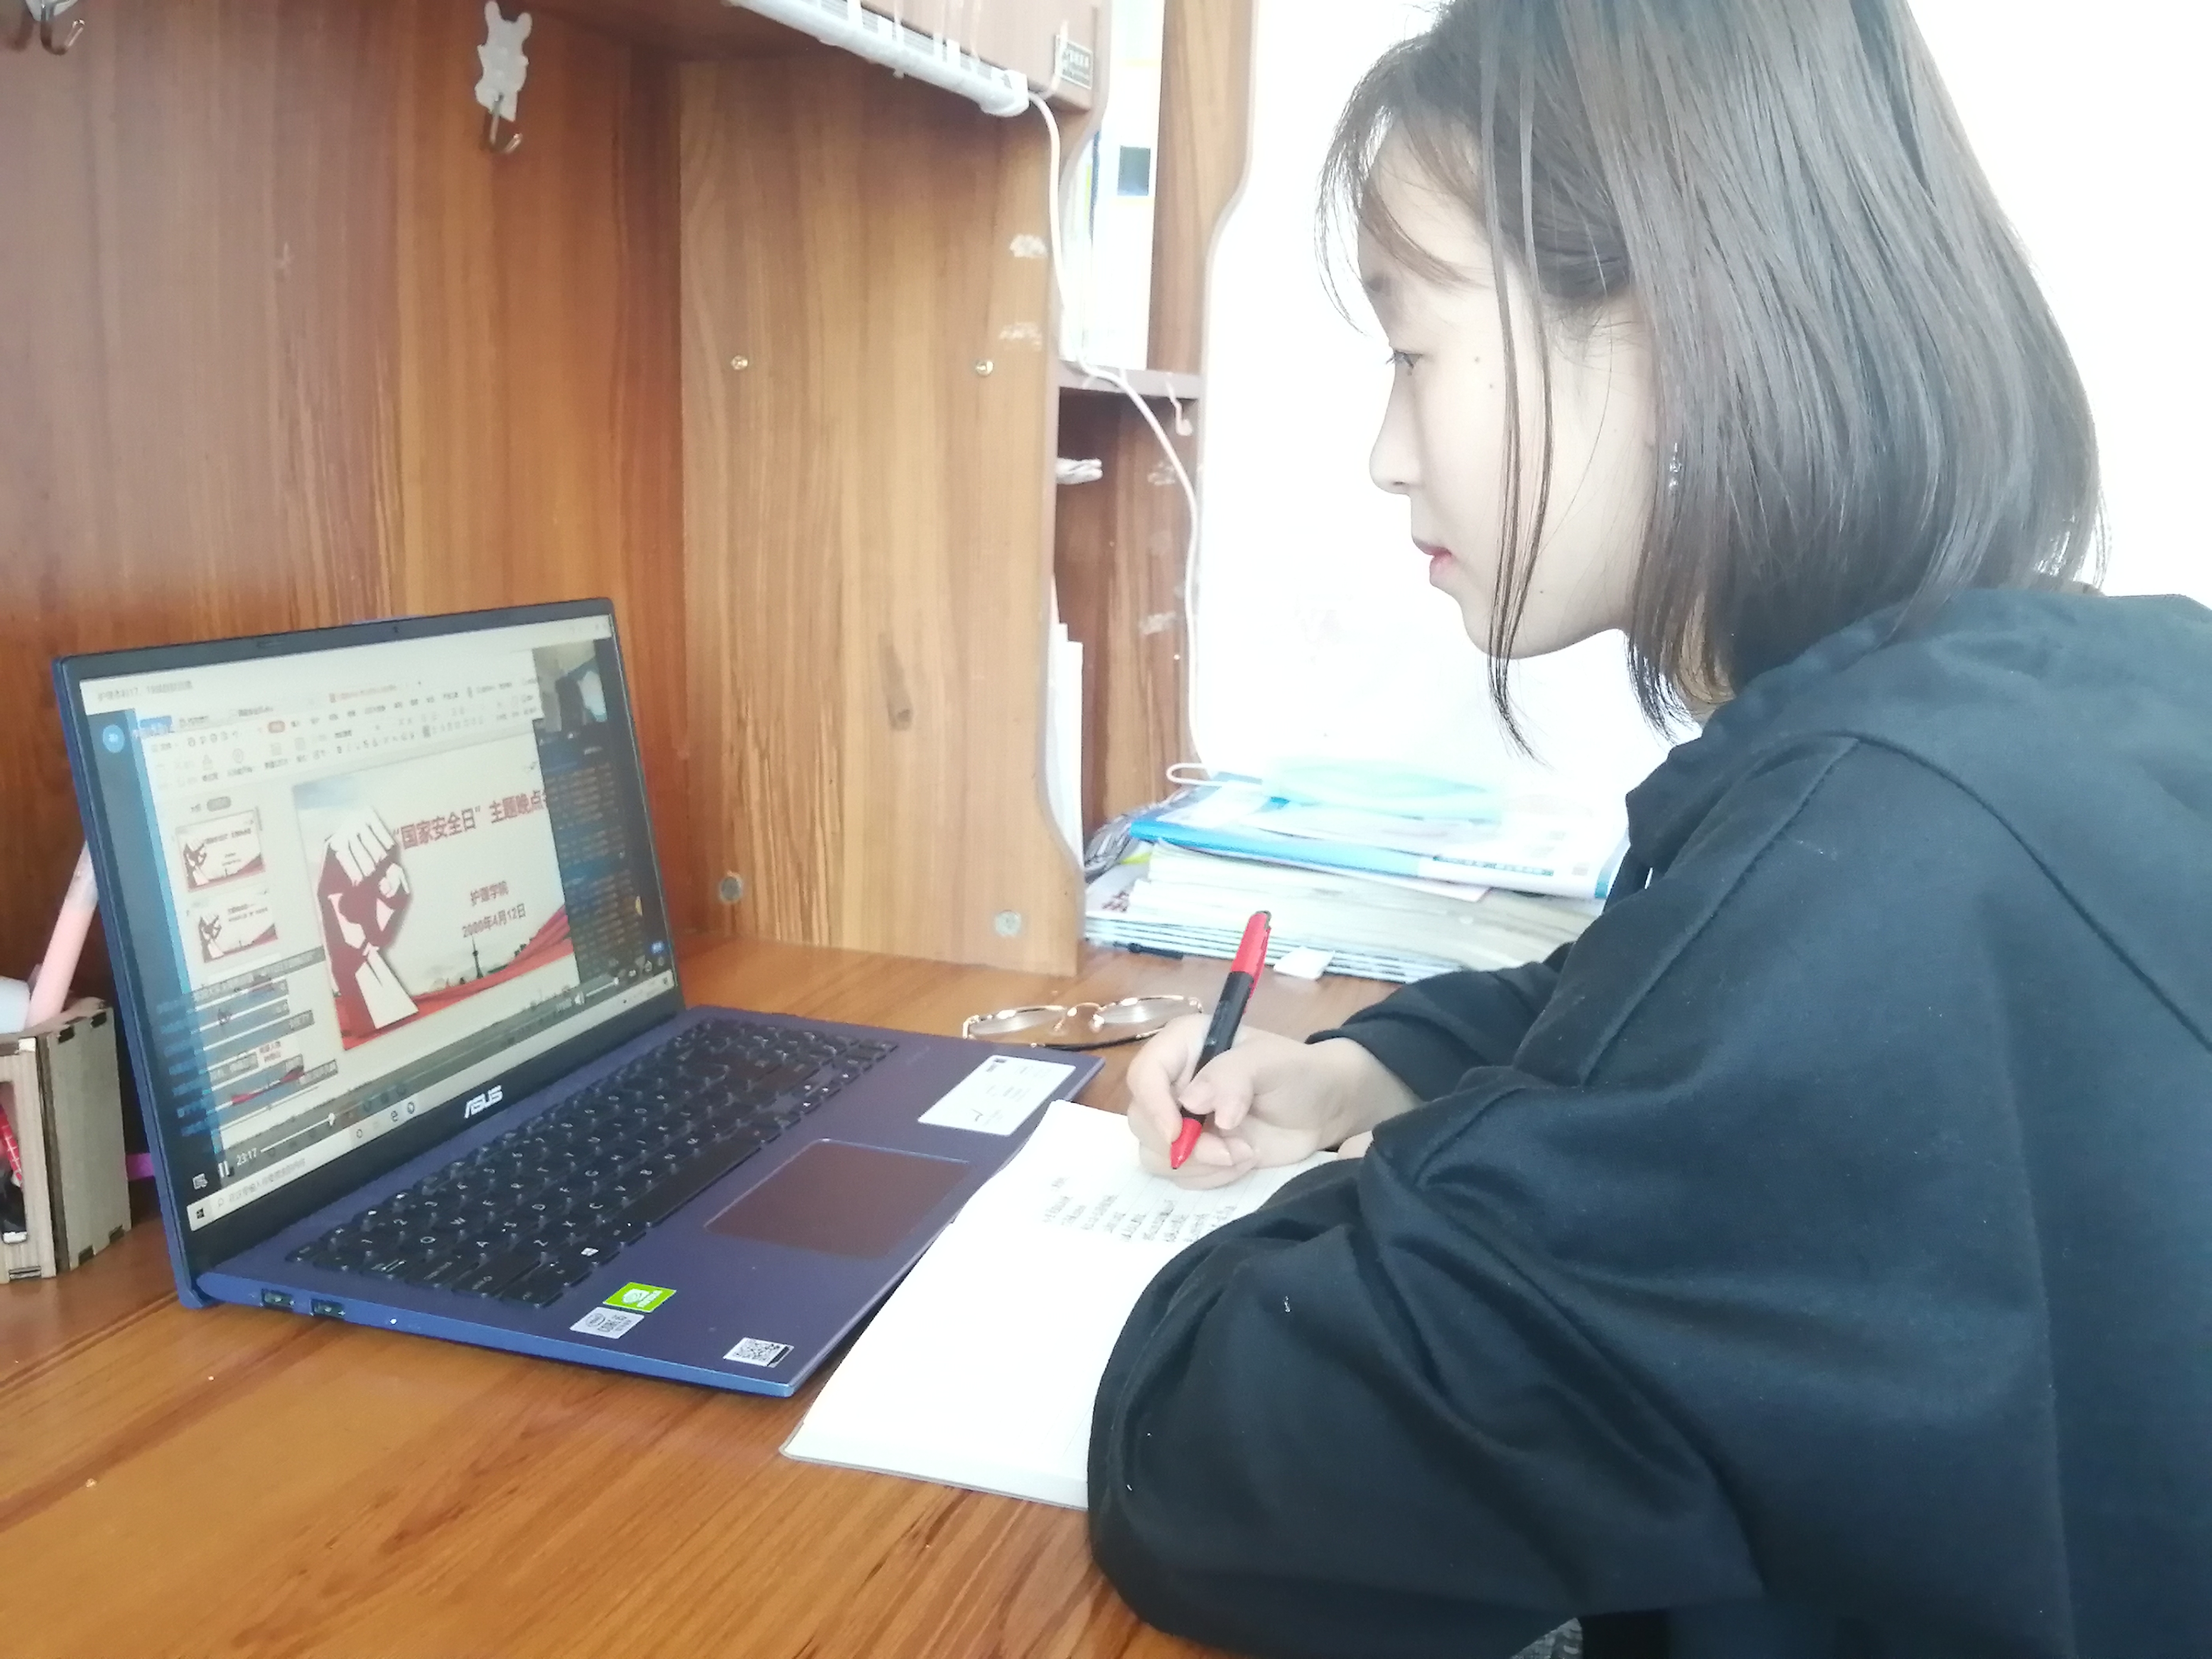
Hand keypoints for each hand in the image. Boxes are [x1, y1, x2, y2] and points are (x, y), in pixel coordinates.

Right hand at [1125, 1017, 1418, 1188]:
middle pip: (1142, 1121)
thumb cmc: (1298, 1073)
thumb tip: (1193, 1104)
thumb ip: (1232, 1076)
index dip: (1154, 1106)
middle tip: (1232, 1151)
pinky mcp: (1193, 1151)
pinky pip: (1178, 1175)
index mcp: (1184, 1045)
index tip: (1178, 1135)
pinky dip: (1209, 1176)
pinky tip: (1243, 1160)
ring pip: (1155, 1154)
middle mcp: (1173, 1082)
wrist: (1322, 1110)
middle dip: (1186, 1147)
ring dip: (1199, 1165)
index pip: (1145, 1074)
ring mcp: (1180, 1120)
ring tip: (1244, 1154)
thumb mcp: (1271, 1063)